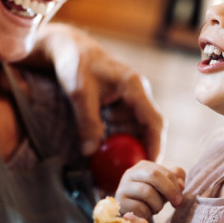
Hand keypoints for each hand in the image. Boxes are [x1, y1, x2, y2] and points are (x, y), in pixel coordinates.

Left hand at [33, 23, 164, 158]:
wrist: (68, 48)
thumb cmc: (75, 64)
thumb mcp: (80, 93)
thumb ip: (87, 122)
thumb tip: (90, 153)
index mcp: (134, 86)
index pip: (153, 121)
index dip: (155, 145)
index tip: (152, 166)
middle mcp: (137, 93)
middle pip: (147, 129)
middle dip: (140, 151)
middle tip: (131, 174)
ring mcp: (129, 99)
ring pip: (134, 130)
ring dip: (125, 147)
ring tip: (114, 168)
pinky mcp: (119, 104)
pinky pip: (122, 127)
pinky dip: (116, 140)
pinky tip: (105, 153)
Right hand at [116, 161, 185, 218]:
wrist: (130, 211)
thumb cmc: (151, 196)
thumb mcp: (165, 185)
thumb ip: (176, 179)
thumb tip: (180, 185)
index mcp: (143, 166)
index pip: (164, 171)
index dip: (175, 184)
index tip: (180, 198)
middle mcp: (131, 173)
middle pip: (154, 175)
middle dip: (169, 190)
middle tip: (177, 203)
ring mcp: (123, 187)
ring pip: (147, 192)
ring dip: (158, 204)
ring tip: (156, 208)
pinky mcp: (120, 201)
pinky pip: (139, 207)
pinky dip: (148, 213)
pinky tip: (146, 213)